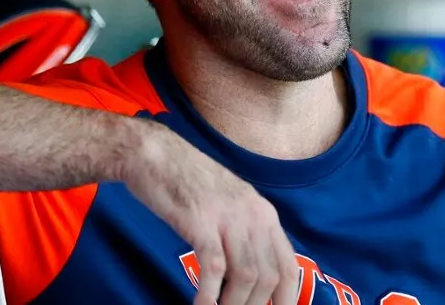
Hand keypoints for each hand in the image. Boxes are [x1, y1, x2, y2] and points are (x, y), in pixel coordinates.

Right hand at [121, 120, 298, 304]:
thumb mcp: (230, 203)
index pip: (289, 265)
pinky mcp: (201, 221)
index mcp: (264, 213)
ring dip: (234, 304)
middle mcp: (253, 215)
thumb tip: (251, 275)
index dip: (287, 298)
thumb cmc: (189, 183)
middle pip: (269, 276)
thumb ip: (245, 233)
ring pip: (247, 276)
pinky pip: (214, 268)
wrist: (155, 154)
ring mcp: (228, 216)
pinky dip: (209, 295)